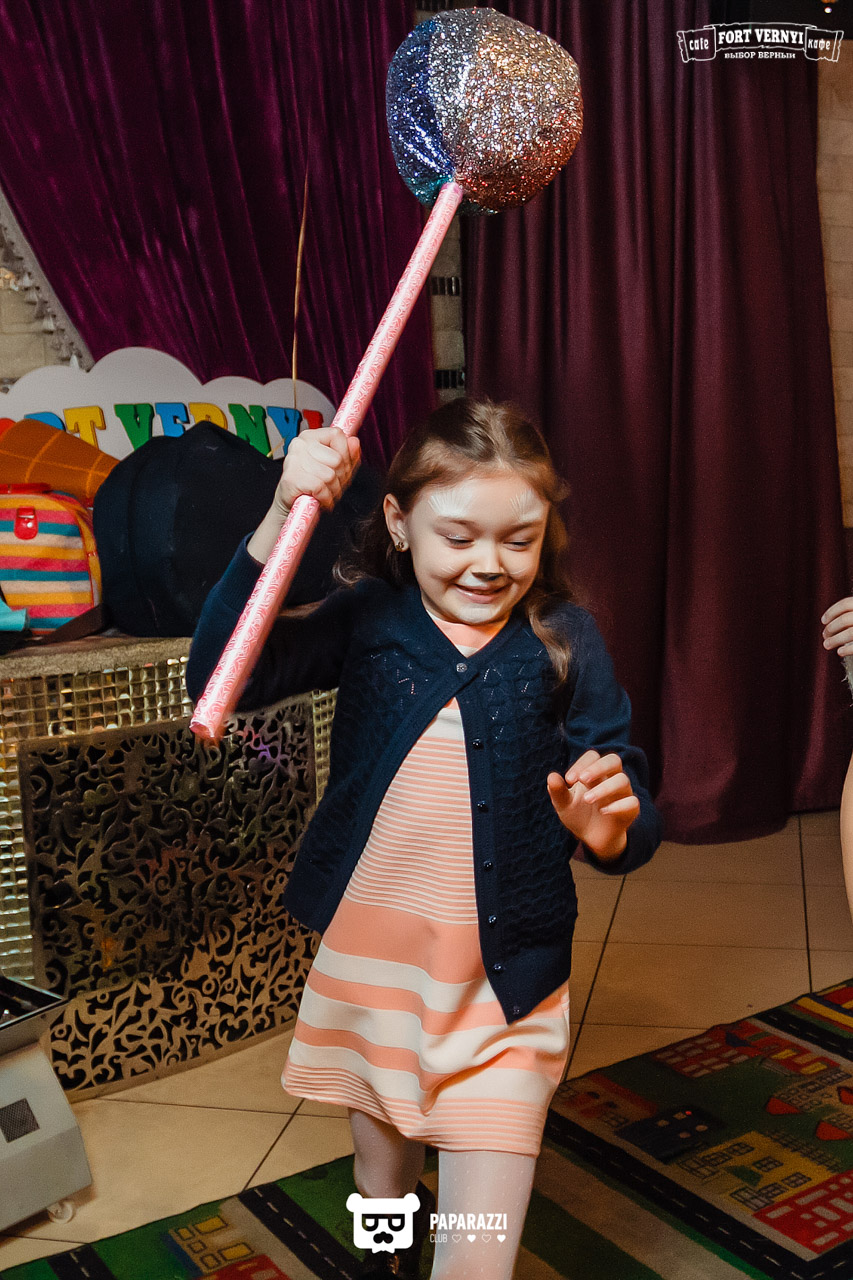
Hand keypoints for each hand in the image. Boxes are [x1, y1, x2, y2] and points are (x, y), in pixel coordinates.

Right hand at [247, 425, 360, 564]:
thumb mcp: (336, 468)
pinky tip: (320, 498)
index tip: (342, 466)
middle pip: (336, 458)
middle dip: (341, 477)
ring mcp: (294, 460)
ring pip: (329, 475)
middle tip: (333, 485)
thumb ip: (348, 454)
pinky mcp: (291, 478)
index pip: (337, 434)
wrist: (292, 505)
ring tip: (326, 493)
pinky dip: (325, 498)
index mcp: (310, 437)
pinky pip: (319, 487)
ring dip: (333, 490)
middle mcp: (300, 445)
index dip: (345, 453)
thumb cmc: (313, 485)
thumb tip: (354, 441)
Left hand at [547, 750, 639, 860]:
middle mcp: (610, 779)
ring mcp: (622, 793)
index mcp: (594, 773)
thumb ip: (558, 791)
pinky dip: (618, 806)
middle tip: (582, 779)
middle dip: (598, 767)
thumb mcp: (563, 804)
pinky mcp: (630, 810)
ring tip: (587, 800)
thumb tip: (551, 776)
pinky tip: (603, 811)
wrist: (591, 839)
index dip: (582, 763)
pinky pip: (632, 802)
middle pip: (614, 760)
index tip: (568, 779)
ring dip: (604, 788)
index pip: (593, 756)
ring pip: (623, 780)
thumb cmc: (578, 815)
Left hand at [822, 597, 852, 657]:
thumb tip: (828, 622)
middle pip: (845, 619)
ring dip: (835, 639)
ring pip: (850, 633)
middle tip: (824, 635)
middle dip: (831, 628)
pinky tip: (839, 652)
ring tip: (826, 645)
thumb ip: (849, 613)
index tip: (823, 621)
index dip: (832, 612)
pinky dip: (848, 649)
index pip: (846, 604)